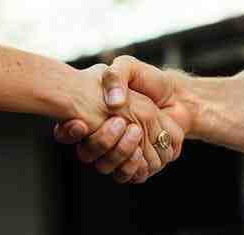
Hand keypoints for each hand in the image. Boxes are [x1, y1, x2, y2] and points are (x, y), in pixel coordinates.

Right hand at [56, 59, 188, 182]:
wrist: (176, 96)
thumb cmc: (147, 80)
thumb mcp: (128, 67)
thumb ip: (116, 76)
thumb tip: (112, 103)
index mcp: (91, 115)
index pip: (66, 132)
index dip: (67, 132)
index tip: (79, 123)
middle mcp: (100, 137)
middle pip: (87, 154)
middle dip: (102, 141)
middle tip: (121, 122)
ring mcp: (118, 153)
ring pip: (106, 166)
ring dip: (119, 152)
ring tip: (135, 131)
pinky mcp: (138, 164)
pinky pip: (130, 175)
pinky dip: (135, 165)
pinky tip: (141, 150)